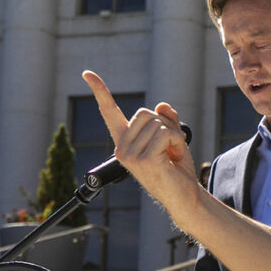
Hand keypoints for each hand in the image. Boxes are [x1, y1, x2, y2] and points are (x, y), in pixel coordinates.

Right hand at [82, 70, 198, 213]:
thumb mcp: (172, 138)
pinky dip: (178, 141)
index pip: (109, 112)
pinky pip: (166, 133)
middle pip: (145, 113)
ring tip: (172, 155)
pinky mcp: (144, 159)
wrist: (184, 196)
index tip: (87, 73)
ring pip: (158, 123)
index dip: (99, 90)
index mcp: (124, 141)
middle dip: (164, 125)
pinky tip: (174, 157)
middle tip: (170, 147)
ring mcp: (129, 155)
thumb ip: (166, 120)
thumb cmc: (176, 168)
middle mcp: (121, 148)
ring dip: (174, 136)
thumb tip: (161, 105)